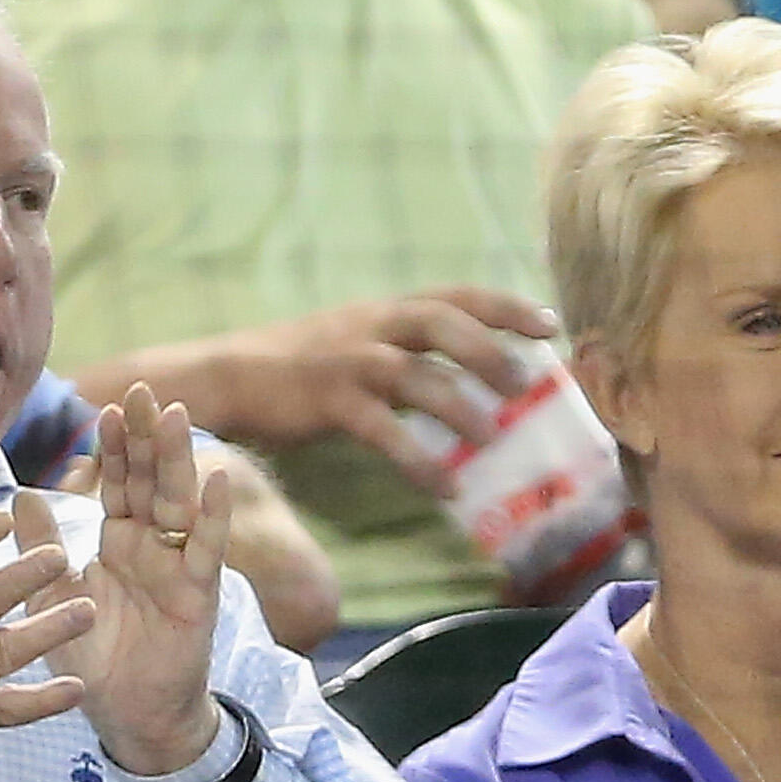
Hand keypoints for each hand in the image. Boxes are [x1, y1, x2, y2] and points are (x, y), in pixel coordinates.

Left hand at [13, 385, 227, 776]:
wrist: (127, 714)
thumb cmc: (94, 658)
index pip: (118, 482)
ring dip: (179, 460)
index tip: (109, 406)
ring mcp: (178, 566)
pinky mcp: (197, 594)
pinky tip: (216, 482)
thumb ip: (40, 549)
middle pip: (151, 480)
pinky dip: (214, 516)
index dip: (116, 447)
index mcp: (118, 541)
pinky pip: (206, 550)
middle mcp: (152, 546)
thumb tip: (18, 494)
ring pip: (178, 502)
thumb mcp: (52, 598)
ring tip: (176, 415)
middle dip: (148, 437)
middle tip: (144, 392)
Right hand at [188, 289, 552, 490]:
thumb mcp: (361, 342)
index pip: (456, 295)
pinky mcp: (328, 399)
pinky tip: (445, 486)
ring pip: (415, 374)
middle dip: (489, 350)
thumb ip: (410, 354)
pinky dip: (418, 458)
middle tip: (524, 386)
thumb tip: (470, 384)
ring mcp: (349, 360)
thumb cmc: (304, 366)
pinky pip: (383, 430)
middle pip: (441, 322)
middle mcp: (372, 325)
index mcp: (387, 309)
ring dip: (459, 406)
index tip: (550, 325)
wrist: (230, 375)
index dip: (506, 307)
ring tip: (491, 440)